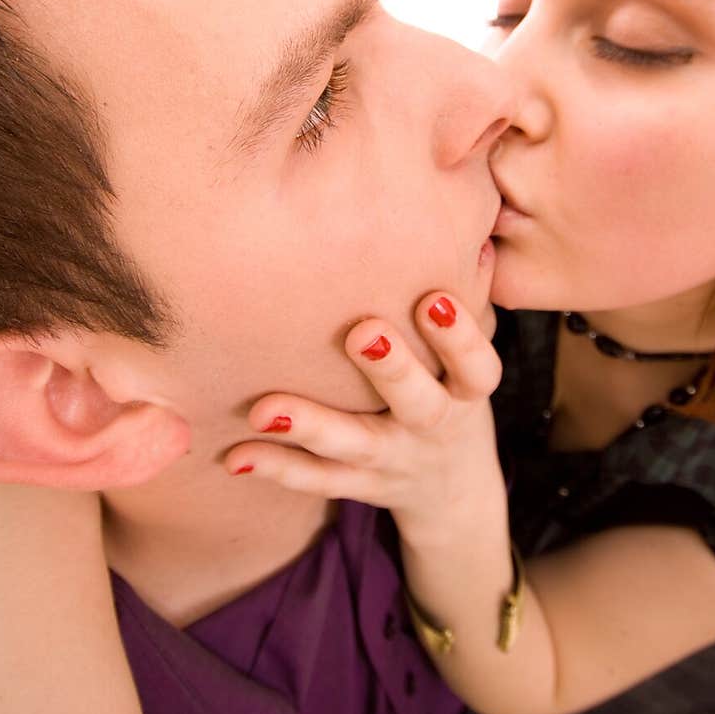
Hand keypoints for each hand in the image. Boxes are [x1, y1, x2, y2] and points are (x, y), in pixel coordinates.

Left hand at [223, 291, 505, 544]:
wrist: (452, 487)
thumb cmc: (451, 388)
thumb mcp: (468, 353)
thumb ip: (470, 296)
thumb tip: (479, 226)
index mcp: (465, 392)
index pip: (476, 368)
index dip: (459, 339)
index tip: (433, 301)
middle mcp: (432, 429)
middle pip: (420, 405)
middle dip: (393, 369)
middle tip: (361, 332)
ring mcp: (393, 460)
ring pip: (355, 447)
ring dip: (312, 426)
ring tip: (265, 408)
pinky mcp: (357, 484)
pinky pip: (317, 479)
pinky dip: (278, 468)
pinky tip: (235, 455)